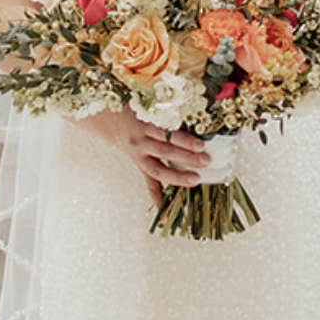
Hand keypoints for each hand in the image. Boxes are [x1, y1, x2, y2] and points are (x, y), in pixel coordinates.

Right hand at [78, 109, 211, 203]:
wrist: (112, 119)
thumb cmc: (138, 109)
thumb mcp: (150, 104)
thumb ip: (168, 109)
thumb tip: (197, 105)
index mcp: (146, 124)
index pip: (167, 134)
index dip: (184, 140)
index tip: (201, 145)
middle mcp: (141, 141)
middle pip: (166, 151)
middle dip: (187, 158)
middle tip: (207, 161)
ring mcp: (139, 156)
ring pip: (158, 169)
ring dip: (177, 177)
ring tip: (196, 180)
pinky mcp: (140, 166)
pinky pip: (149, 184)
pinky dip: (157, 198)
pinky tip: (165, 214)